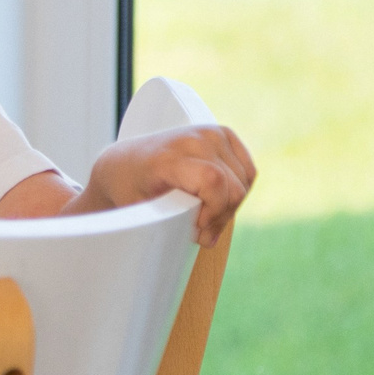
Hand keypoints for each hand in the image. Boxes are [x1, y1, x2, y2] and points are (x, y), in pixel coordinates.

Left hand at [80, 125, 255, 246]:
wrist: (125, 162)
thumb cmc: (131, 189)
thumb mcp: (144, 212)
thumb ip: (175, 226)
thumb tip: (209, 241)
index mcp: (170, 156)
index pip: (213, 181)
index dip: (214, 212)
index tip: (198, 228)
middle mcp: (194, 138)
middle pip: (234, 187)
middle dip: (221, 216)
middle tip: (199, 231)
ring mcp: (211, 133)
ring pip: (244, 182)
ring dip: (229, 206)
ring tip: (204, 214)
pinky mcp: (223, 134)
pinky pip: (248, 171)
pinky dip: (238, 190)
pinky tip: (216, 198)